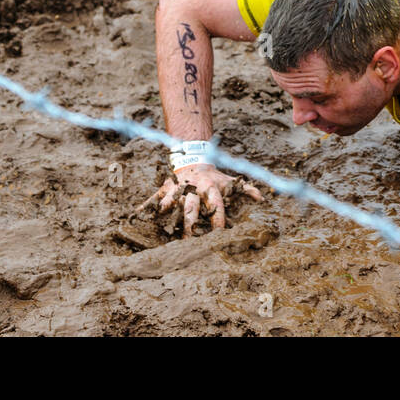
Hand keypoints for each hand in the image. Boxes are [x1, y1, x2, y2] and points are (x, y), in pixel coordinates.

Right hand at [139, 164, 261, 234]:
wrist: (194, 159)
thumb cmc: (214, 176)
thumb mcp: (230, 181)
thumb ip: (247, 190)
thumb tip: (264, 199)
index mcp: (210, 188)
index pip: (216, 205)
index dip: (218, 218)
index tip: (220, 234)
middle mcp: (193, 189)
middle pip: (191, 207)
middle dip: (190, 223)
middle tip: (188, 240)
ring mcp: (177, 189)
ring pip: (170, 202)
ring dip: (166, 213)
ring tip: (161, 226)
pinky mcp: (164, 189)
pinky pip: (152, 198)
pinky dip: (144, 207)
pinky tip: (135, 216)